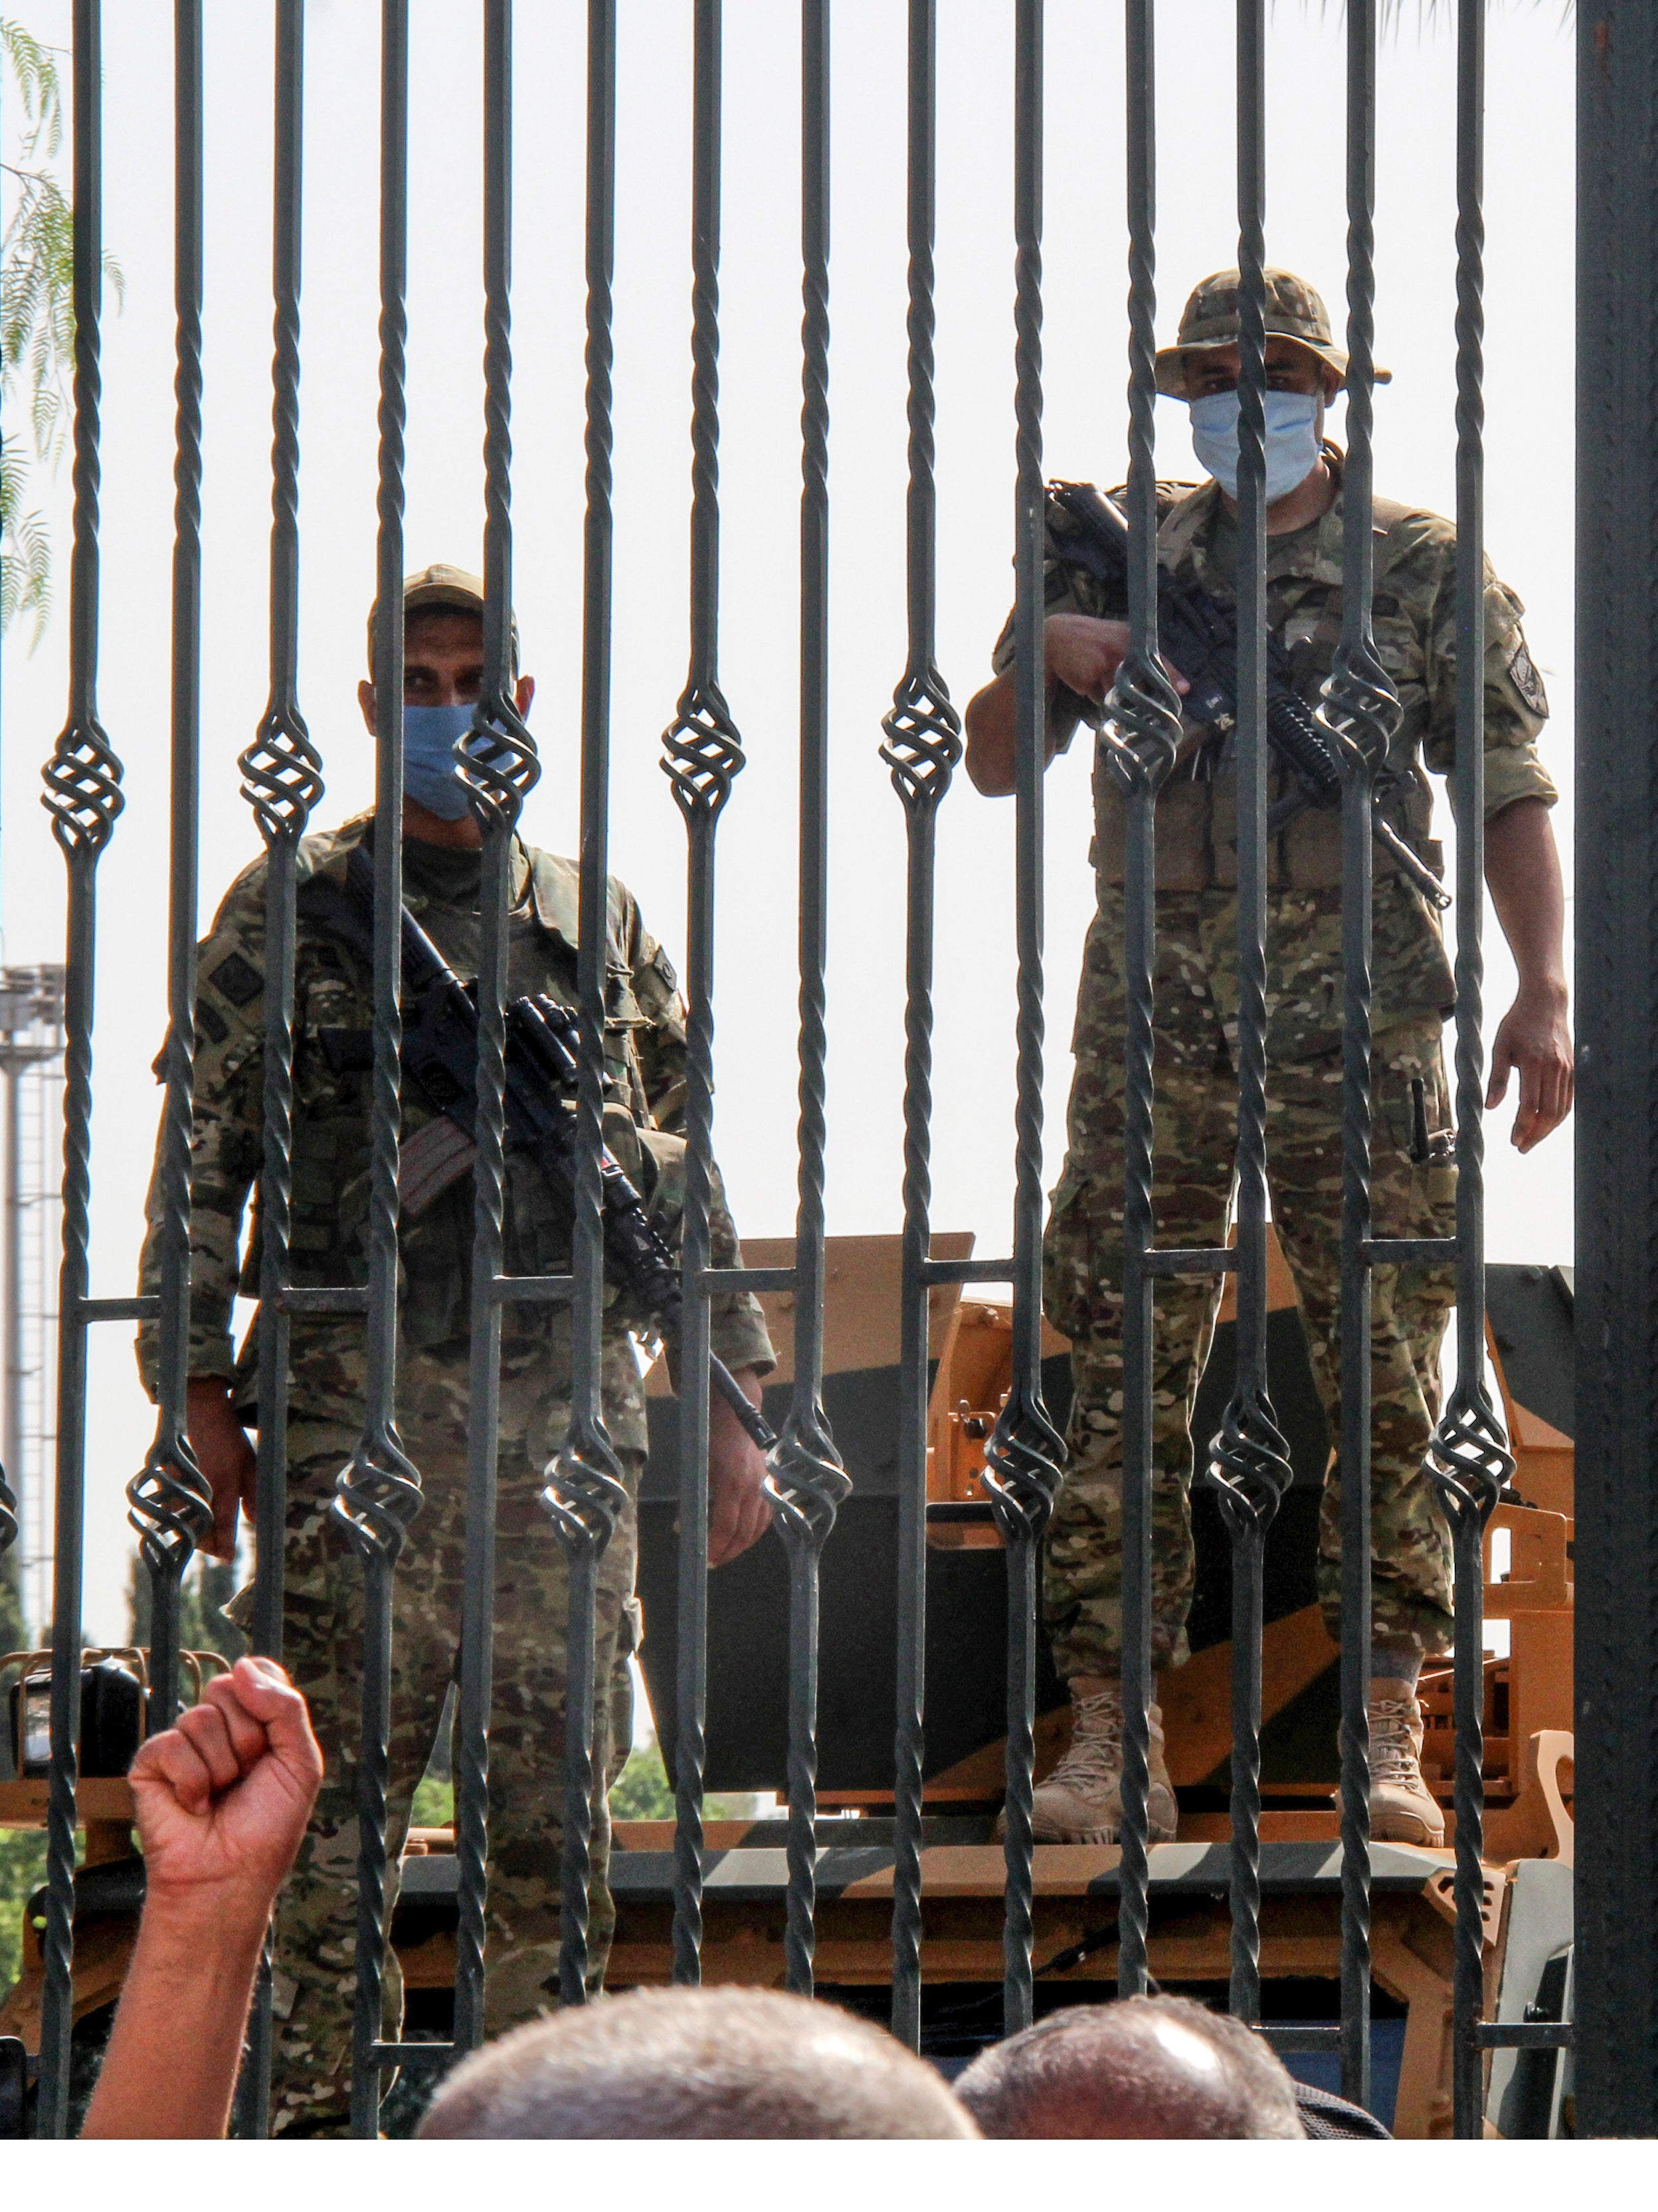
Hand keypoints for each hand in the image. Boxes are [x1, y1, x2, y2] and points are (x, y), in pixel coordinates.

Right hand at [130, 1656, 322, 1919]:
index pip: (258, 1672)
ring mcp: (182, 1743)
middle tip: (246, 1777)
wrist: (231, 1876)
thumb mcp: (301, 1762)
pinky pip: (170, 1744)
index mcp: (254, 1719)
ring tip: (219, 1796)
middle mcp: (217, 1726)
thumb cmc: (269, 1825)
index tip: (273, 1745)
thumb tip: (242, 1664)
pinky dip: (190, 1781)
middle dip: (247, 1737)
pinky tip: (193, 1806)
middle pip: (228, 1687)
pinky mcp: (150, 1765)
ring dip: (220, 1766)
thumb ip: (284, 1707)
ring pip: (201, 1717)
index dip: (268, 1702)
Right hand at [186, 1376, 255, 1562]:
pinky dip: (174, 1515)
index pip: (223, 1521)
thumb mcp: (252, 1464)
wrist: (203, 1412)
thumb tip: (255, 1521)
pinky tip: (183, 1519)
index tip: (227, 1559)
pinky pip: (168, 1503)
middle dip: (205, 1543)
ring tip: (202, 1539)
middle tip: (215, 1551)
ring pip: (179, 1518)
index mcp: (226, 1482)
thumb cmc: (231, 1440)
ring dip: (189, 1532)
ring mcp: (181, 1481)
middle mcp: (202, 1485)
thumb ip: (254, 1494)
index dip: (225, 1543)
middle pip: (198, 1526)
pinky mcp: (166, 1477)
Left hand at [707, 1368, 772, 1567]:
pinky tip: (743, 1537)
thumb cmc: (711, 1437)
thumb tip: (681, 1528)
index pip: (726, 1525)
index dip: (716, 1546)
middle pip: (744, 1532)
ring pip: (758, 1527)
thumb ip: (692, 1498)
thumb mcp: (697, 1466)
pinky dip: (755, 1531)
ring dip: (742, 1545)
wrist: (738, 1414)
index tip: (705, 1559)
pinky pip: (767, 1516)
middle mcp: (753, 1486)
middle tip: (712, 1562)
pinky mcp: (771, 1484)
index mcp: (732, 1481)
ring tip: (725, 1553)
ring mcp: (766, 1485)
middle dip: (728, 1551)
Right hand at [1044, 614, 1187, 708]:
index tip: (1185, 689)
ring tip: (1096, 678)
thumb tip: (1157, 680)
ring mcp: (1109, 657)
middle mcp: (1123, 644)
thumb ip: (1134, 658)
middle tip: (1134, 699)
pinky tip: (1085, 679)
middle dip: (1139, 695)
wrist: (1054, 637)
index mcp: (1130, 635)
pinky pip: (1101, 695)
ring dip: (1111, 695)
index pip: (1157, 657)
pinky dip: (1095, 693)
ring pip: (1120, 692)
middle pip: (1142, 680)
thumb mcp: (1114, 641)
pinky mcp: (1094, 670)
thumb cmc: (1089, 643)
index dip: (1172, 674)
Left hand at [1486, 981, 1573, 1151]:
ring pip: (1561, 1109)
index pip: (1530, 1105)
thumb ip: (1496, 1078)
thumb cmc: (1518, 1023)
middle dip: (1535, 1134)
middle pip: (1549, 1113)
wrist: (1546, 1002)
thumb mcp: (1500, 1046)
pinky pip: (1568, 1099)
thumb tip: (1490, 1107)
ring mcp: (1567, 1069)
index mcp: (1534, 1063)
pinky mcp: (1573, 1068)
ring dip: (1547, 1129)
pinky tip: (1545, 1123)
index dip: (1522, 1127)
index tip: (1513, 1141)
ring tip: (1531, 1139)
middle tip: (1521, 1147)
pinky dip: (1557, 1115)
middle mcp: (1555, 1068)